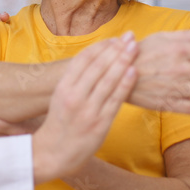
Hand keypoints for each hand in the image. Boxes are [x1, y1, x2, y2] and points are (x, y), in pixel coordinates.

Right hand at [31, 33, 138, 183]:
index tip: (114, 39)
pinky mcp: (100, 123)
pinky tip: (134, 71)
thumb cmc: (60, 122)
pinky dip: (125, 84)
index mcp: (63, 87)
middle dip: (116, 49)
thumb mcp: (60, 97)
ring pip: (109, 80)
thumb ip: (76, 80)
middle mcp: (75, 97)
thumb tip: (95, 60)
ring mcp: (88, 110)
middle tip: (130, 36)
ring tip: (135, 48)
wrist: (54, 153)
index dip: (101, 46)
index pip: (84, 59)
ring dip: (124, 61)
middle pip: (98, 66)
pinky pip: (116, 99)